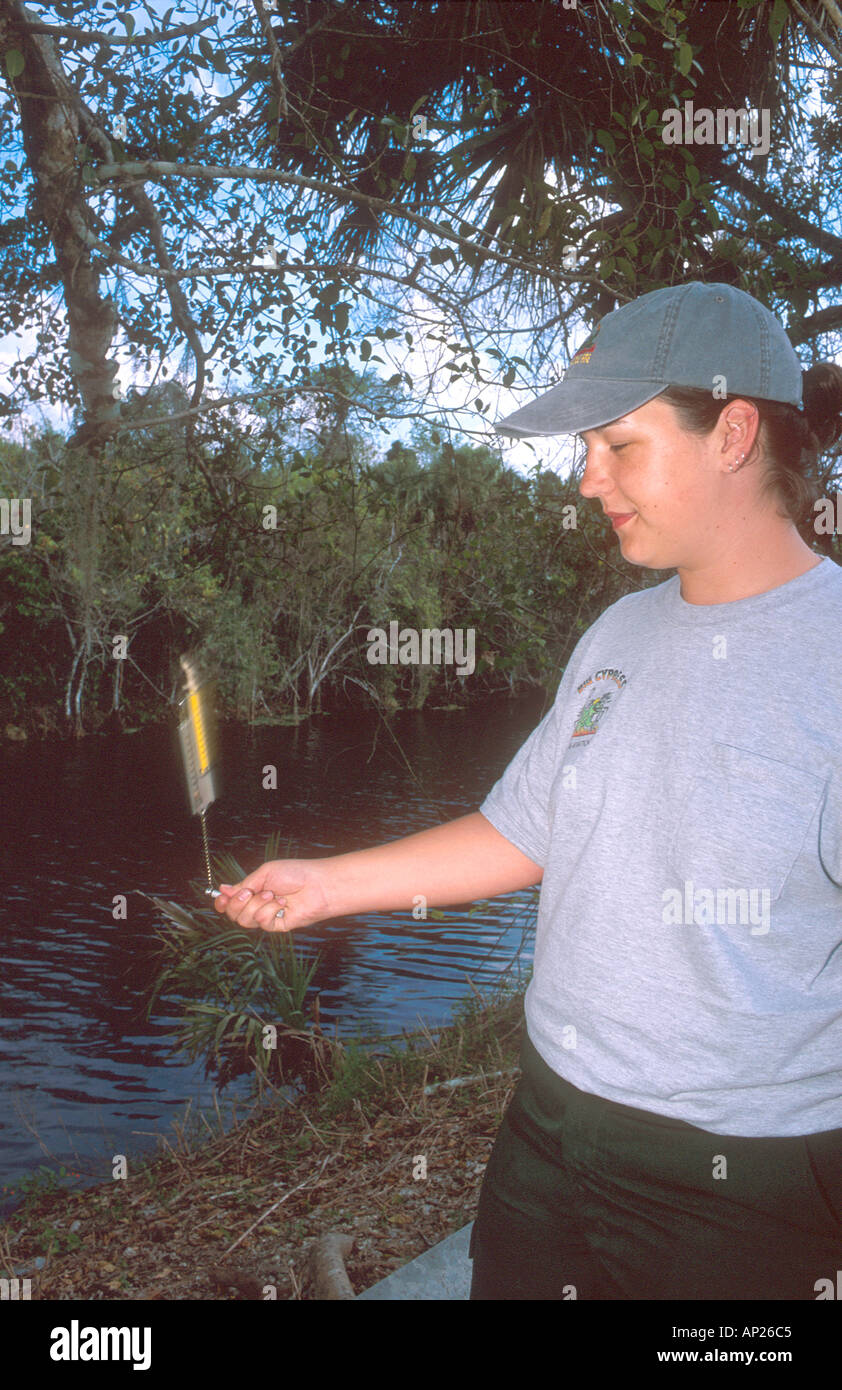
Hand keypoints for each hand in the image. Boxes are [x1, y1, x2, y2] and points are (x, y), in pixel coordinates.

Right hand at [213, 858, 334, 931]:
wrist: (317, 884)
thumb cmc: (295, 874)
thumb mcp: (264, 873)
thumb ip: (244, 884)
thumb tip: (223, 890)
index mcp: (252, 890)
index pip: (229, 902)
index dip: (222, 903)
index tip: (221, 898)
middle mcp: (257, 905)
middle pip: (233, 914)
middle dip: (238, 902)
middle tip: (251, 892)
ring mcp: (266, 916)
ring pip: (244, 920)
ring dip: (257, 904)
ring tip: (273, 895)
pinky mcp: (276, 926)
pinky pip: (261, 922)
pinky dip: (269, 910)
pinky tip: (282, 904)